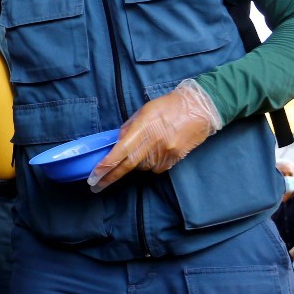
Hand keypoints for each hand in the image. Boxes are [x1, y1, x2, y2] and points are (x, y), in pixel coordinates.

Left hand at [87, 79, 222, 191]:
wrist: (200, 108)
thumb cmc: (168, 106)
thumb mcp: (143, 111)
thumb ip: (128, 128)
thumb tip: (116, 144)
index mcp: (143, 128)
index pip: (120, 152)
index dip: (105, 166)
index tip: (94, 176)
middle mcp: (154, 143)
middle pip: (128, 165)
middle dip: (110, 177)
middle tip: (96, 187)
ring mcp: (166, 152)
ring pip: (143, 167)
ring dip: (135, 164)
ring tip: (143, 148)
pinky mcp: (175, 159)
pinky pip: (156, 168)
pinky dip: (150, 164)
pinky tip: (155, 152)